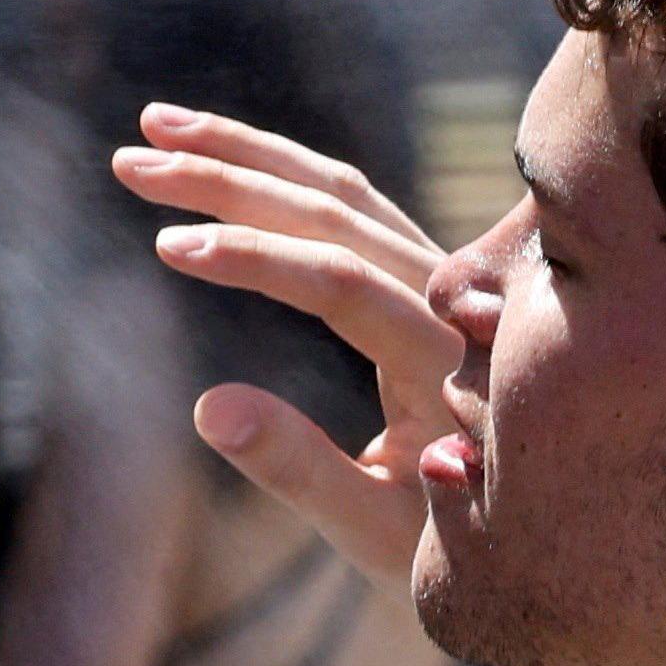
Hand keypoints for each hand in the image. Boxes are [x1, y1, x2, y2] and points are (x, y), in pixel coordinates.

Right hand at [111, 103, 462, 605]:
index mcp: (446, 363)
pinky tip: (221, 155)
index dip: (254, 257)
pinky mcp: (423, 270)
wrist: (532, 528)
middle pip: (336, 211)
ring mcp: (443, 274)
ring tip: (157, 124)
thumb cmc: (447, 541)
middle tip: (133, 160)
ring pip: (341, 190)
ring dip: (248, 153)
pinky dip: (282, 171)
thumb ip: (298, 469)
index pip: (342, 283)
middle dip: (228, 177)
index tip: (169, 243)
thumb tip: (208, 407)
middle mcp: (453, 299)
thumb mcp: (373, 529)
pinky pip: (352, 202)